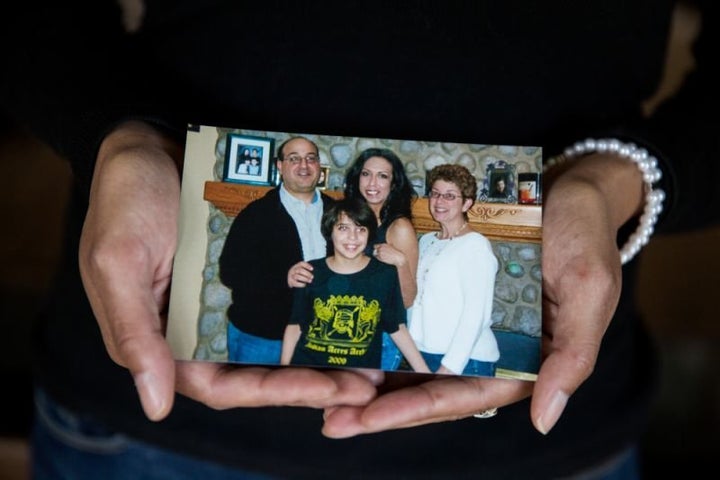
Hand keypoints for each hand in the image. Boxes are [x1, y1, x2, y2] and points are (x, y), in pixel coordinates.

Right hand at [79, 121, 376, 420]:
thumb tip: (157, 405)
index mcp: (158, 340)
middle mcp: (191, 332)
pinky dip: (305, 320)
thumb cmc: (125, 198)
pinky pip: (274, 309)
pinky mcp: (236, 280)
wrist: (147, 147)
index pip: (221, 386)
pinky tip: (342, 318)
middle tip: (363, 386)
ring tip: (366, 365)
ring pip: (269, 349)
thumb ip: (134, 334)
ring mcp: (217, 307)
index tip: (327, 390)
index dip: (274, 393)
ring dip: (315, 360)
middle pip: (255, 375)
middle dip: (310, 384)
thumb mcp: (118, 262)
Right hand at [288, 260, 313, 287]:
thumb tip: (316, 272)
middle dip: (307, 274)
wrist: (289, 279)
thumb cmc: (299, 274)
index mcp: (297, 266)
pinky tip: (305, 285)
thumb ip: (307, 269)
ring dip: (305, 279)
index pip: (301, 263)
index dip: (307, 266)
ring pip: (297, 276)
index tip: (312, 269)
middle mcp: (293, 270)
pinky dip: (301, 284)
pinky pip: (295, 283)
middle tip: (312, 277)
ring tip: (310, 281)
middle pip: (300, 270)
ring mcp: (291, 275)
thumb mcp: (301, 270)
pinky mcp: (290, 281)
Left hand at [321, 153, 644, 437]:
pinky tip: (344, 346)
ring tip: (323, 396)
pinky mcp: (448, 296)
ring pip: (413, 362)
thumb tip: (545, 421)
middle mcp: (486, 350)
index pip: (463, 396)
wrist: (568, 190)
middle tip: (329, 420)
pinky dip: (381, 335)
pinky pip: (411, 321)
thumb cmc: (585, 237)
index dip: (416, 410)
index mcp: (521, 363)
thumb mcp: (590, 292)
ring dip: (371, 381)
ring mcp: (463, 323)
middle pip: (428, 389)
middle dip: (379, 408)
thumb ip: (572, 357)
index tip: (367, 420)